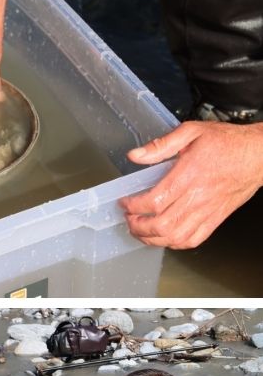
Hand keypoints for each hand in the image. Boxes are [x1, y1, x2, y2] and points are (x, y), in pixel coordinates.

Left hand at [120, 121, 262, 248]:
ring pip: (175, 237)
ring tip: (141, 230)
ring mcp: (207, 211)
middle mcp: (198, 197)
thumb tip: (135, 155)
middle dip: (138, 226)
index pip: (155, 201)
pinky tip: (165, 237)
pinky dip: (174, 243)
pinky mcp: (216, 219)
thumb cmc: (228, 143)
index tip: (125, 203)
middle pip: (161, 225)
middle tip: (129, 219)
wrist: (260, 154)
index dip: (134, 206)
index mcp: (189, 175)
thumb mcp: (192, 132)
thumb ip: (162, 145)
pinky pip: (193, 240)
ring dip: (152, 238)